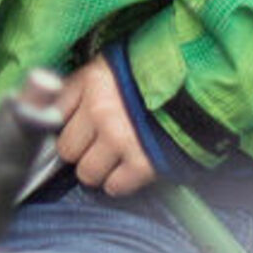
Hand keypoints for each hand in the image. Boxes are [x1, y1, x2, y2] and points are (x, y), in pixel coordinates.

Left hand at [56, 54, 157, 197]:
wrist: (200, 86)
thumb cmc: (152, 77)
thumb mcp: (111, 66)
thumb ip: (82, 86)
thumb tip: (54, 109)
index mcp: (89, 82)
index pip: (52, 115)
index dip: (64, 125)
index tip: (72, 130)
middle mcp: (99, 110)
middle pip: (66, 149)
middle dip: (80, 151)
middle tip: (95, 147)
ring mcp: (120, 138)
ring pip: (87, 173)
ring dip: (98, 171)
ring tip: (111, 161)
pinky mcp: (143, 162)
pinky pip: (116, 186)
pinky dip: (119, 183)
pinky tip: (126, 172)